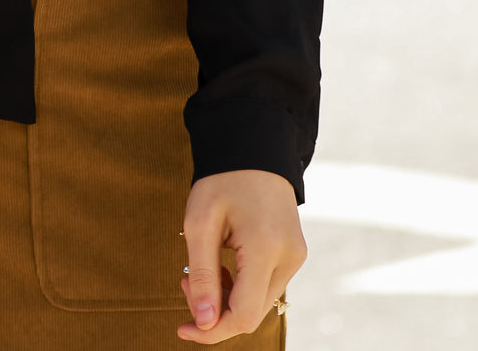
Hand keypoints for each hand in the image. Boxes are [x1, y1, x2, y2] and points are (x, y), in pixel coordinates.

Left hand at [177, 169, 305, 342]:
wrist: (253, 146)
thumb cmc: (222, 179)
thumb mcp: (200, 222)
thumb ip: (202, 275)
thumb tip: (205, 324)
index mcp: (265, 247)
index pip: (242, 315)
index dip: (211, 330)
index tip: (181, 326)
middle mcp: (289, 257)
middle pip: (251, 314)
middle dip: (214, 311)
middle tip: (185, 279)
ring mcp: (296, 257)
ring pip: (259, 304)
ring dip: (227, 299)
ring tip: (202, 268)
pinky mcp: (295, 254)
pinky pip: (267, 287)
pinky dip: (242, 288)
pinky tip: (224, 266)